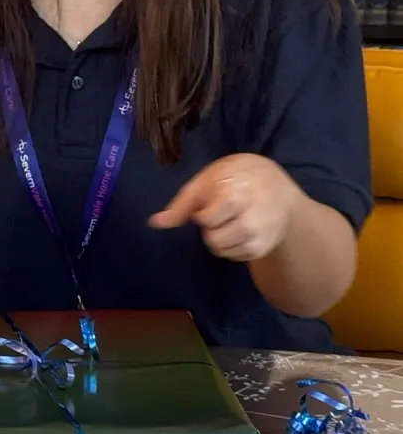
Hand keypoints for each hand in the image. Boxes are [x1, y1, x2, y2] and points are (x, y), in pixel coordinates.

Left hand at [149, 154, 304, 261]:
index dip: (203, 212)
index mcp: (237, 198)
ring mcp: (259, 238)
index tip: (214, 201)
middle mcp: (252, 221)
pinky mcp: (261, 250)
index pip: (206, 220)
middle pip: (212, 239)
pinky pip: (232, 255)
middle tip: (222, 211)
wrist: (278, 187)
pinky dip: (229, 245)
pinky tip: (238, 227)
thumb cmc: (237, 177)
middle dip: (210, 227)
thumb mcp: (207, 180)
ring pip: (220, 250)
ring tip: (229, 219)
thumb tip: (155, 223)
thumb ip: (181, 204)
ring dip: (218, 237)